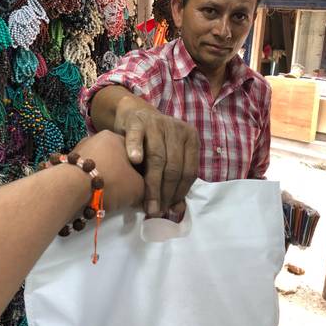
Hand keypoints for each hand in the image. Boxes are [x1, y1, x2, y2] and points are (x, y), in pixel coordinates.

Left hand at [72, 131, 144, 210]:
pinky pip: (84, 175)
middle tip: (124, 192)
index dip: (141, 170)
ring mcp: (79, 149)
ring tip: (106, 197)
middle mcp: (96, 138)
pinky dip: (88, 184)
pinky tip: (91, 195)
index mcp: (116, 137)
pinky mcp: (66, 163)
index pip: (135, 152)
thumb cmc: (110, 182)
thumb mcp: (138, 188)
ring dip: (104, 180)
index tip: (141, 184)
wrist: (71, 187)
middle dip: (120, 175)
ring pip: (98, 167)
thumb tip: (144, 194)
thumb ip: (145, 188)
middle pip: (115, 159)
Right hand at [115, 101, 199, 218]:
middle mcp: (177, 129)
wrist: (135, 115)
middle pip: (174, 166)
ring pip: (157, 157)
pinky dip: (136, 148)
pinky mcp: (137, 121)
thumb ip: (175, 182)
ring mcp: (157, 123)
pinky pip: (137, 136)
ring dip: (152, 183)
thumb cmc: (153, 143)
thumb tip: (178, 209)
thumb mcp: (169, 158)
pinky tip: (134, 161)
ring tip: (147, 203)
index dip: (180, 193)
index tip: (169, 209)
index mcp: (190, 138)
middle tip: (156, 210)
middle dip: (165, 192)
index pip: (189, 171)